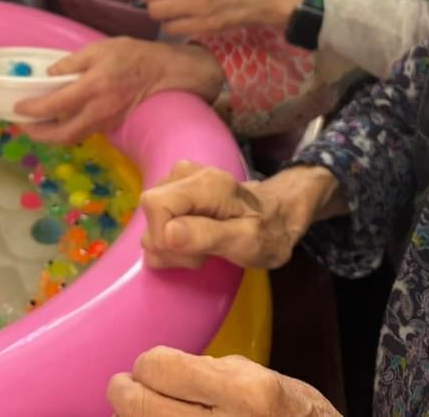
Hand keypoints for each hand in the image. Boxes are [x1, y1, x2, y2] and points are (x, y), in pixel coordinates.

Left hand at [15, 39, 223, 144]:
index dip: (33, 109)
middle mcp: (98, 110)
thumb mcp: (99, 48)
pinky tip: (59, 121)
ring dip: (51, 136)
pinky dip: (68, 131)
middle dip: (38, 135)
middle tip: (23, 125)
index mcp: (93, 87)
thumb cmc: (132, 55)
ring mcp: (106, 121)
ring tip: (36, 125)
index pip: (55, 105)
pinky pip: (85, 132)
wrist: (164, 72)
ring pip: (73, 138)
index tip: (18, 108)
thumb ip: (71, 62)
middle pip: (62, 135)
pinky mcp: (112, 125)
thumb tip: (50, 75)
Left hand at [108, 348, 340, 416]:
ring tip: (138, 413)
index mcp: (245, 394)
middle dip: (123, 390)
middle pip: (137, 405)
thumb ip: (213, 371)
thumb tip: (162, 370)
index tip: (149, 367)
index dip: (148, 364)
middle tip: (124, 387)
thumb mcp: (268, 381)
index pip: (159, 367)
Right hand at [139, 161, 341, 269]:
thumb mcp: (248, 242)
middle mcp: (185, 173)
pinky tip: (194, 240)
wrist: (277, 214)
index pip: (155, 205)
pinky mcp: (172, 190)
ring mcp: (176, 179)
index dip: (165, 238)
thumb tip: (167, 234)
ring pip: (151, 221)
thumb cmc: (268, 232)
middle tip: (205, 253)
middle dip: (171, 246)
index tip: (196, 254)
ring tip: (204, 247)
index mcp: (206, 183)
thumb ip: (207, 236)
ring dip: (172, 246)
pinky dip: (172, 239)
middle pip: (150, 213)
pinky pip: (156, 221)